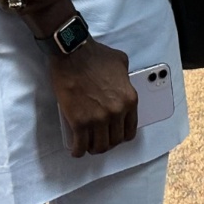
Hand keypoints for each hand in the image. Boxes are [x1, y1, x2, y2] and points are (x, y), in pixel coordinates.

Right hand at [47, 39, 137, 157]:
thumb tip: (122, 82)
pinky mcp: (79, 121)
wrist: (73, 53)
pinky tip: (76, 150)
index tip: (114, 135)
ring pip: (100, 146)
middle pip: (115, 140)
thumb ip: (125, 77)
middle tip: (98, 140)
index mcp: (129, 99)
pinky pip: (80, 144)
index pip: (130, 129)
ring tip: (87, 146)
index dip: (121, 135)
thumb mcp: (121, 63)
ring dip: (94, 148)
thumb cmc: (95, 55)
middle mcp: (116, 112)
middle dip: (107, 142)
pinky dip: (78, 150)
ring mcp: (98, 119)